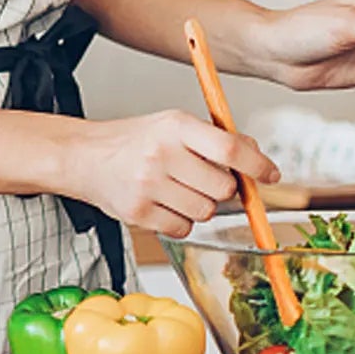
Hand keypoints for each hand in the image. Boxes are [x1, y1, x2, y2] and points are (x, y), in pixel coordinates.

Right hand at [74, 111, 278, 238]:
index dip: (257, 165)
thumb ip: (214, 138)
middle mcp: (161, 154)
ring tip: (176, 189)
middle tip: (203, 179)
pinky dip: (180, 220)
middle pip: (224, 188)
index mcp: (175, 126)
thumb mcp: (172, 125)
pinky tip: (163, 203)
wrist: (84, 156)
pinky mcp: (139, 213)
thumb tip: (256, 156)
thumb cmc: (134, 141)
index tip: (270, 174)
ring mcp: (148, 185)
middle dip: (222, 188)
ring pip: (206, 212)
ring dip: (200, 206)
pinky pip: (183, 228)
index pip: (229, 149)